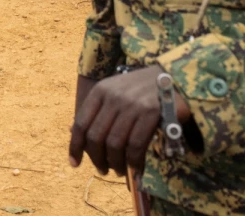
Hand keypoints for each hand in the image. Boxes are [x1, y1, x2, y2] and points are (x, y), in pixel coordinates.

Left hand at [68, 65, 191, 176]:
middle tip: (103, 169)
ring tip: (119, 170)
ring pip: (114, 144)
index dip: (75, 146)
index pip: (81, 123)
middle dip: (97, 159)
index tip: (75, 163)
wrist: (173, 75)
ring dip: (115, 163)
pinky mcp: (151, 113)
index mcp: (100, 90)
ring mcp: (132, 104)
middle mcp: (114, 96)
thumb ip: (97, 111)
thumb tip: (72, 132)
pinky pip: (135, 145)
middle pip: (96, 137)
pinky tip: (134, 168)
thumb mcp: (114, 91)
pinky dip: (133, 161)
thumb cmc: (140, 88)